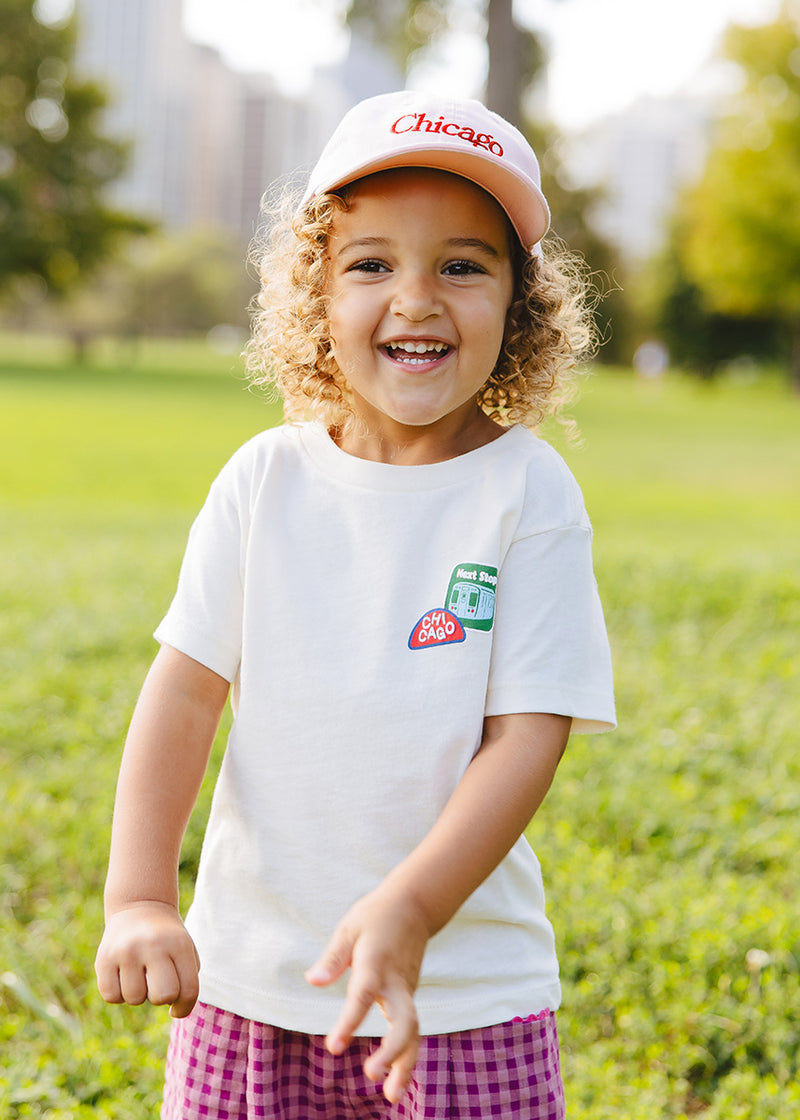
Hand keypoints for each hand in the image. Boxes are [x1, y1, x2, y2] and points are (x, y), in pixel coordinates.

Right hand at [95, 901, 199, 1018]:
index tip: (176, 1008)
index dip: (184, 1008)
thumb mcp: (185, 950)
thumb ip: (187, 980)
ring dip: (138, 994)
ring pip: (134, 999)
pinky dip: (118, 993)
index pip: (188, 990)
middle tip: (157, 983)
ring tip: (140, 973)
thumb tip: (175, 1010)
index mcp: (179, 944)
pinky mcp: (103, 959)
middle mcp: (153, 945)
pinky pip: (112, 996)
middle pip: (162, 996)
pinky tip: (124, 975)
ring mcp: (126, 951)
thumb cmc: (167, 939)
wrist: (140, 906)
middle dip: (161, 998)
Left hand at [305, 885, 430, 1102]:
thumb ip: (333, 957)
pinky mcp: (409, 996)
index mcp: (377, 962)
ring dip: (405, 1064)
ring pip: (413, 1031)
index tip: (333, 1047)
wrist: (415, 905)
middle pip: (404, 1021)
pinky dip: (406, 1056)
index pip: (363, 996)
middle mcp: (397, 980)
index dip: (350, 1021)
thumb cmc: (375, 915)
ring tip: (391, 1096)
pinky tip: (395, 1081)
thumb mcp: (349, 928)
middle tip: (372, 1075)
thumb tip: (313, 981)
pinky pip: (411, 1029)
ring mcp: (407, 990)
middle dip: (392, 1051)